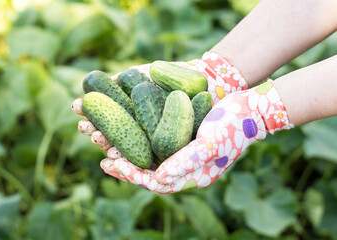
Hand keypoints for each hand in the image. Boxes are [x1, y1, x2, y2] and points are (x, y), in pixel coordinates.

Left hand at [100, 80, 293, 192]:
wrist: (250, 106)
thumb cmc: (235, 125)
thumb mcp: (210, 143)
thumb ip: (185, 162)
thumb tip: (157, 180)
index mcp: (192, 175)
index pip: (155, 182)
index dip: (132, 174)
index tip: (111, 163)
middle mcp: (184, 165)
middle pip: (147, 168)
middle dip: (124, 163)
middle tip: (102, 156)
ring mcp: (182, 149)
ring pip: (148, 153)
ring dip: (127, 146)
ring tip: (105, 139)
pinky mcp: (181, 134)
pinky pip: (154, 137)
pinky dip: (138, 132)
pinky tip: (125, 123)